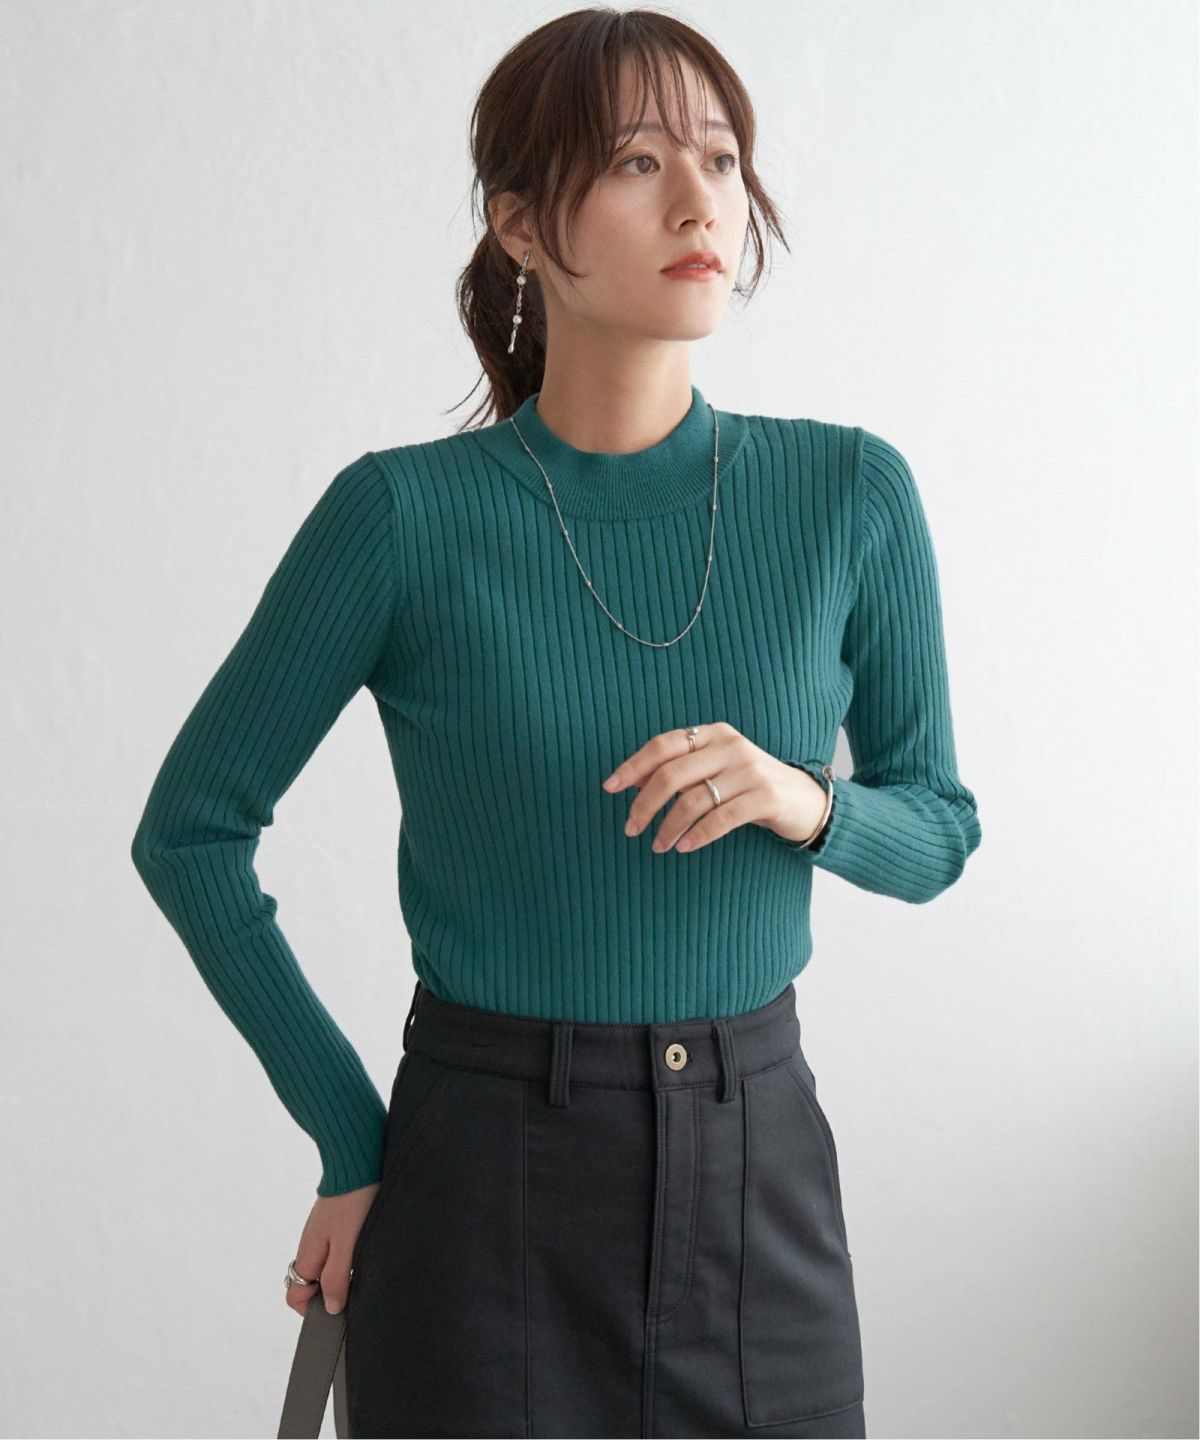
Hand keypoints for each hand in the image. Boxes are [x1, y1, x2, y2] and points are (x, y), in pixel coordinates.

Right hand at [286, 1183, 379, 1317]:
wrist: (357, 1160)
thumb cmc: (354, 1200)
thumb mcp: (348, 1245)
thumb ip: (337, 1277)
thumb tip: (330, 1308)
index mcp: (308, 1254)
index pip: (295, 1295)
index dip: (312, 1310)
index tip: (337, 1312)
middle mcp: (310, 1244)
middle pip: (310, 1283)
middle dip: (328, 1294)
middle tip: (355, 1293)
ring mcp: (322, 1232)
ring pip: (323, 1266)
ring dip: (339, 1275)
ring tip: (364, 1272)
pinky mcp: (334, 1221)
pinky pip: (333, 1249)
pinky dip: (345, 1258)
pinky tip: (364, 1252)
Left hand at [602, 722, 826, 853]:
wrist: (805, 800)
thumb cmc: (748, 787)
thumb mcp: (714, 771)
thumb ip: (679, 771)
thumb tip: (633, 780)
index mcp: (714, 734)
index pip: (663, 745)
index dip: (633, 766)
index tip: (610, 788)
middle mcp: (731, 746)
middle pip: (673, 773)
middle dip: (645, 803)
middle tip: (630, 828)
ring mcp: (750, 770)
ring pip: (694, 799)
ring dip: (669, 826)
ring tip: (658, 845)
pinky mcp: (766, 795)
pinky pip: (721, 818)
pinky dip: (697, 835)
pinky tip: (684, 847)